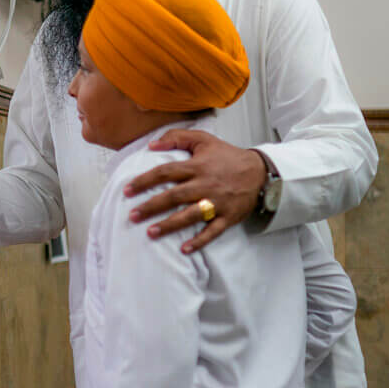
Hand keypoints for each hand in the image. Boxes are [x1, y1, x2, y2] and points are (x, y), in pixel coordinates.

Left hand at [123, 129, 266, 252]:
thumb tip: (151, 144)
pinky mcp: (228, 216)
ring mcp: (217, 202)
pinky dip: (199, 241)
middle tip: (132, 215)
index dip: (145, 181)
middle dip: (151, 207)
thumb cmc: (227, 156)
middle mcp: (205, 185)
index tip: (127, 190)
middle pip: (174, 196)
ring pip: (190, 215)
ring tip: (150, 233)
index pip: (165, 172)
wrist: (261, 171)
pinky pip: (213, 231)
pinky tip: (184, 249)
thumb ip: (177, 137)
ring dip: (170, 225)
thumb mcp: (203, 139)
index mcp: (197, 166)